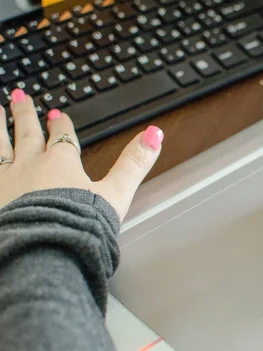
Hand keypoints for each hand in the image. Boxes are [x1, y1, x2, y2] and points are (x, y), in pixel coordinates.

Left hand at [0, 89, 162, 220]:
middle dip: (25, 115)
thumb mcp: (116, 193)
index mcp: (61, 164)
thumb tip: (154, 134)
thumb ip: (134, 163)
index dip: (61, 126)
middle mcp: (30, 166)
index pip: (62, 138)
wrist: (43, 249)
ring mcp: (4, 180)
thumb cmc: (78, 224)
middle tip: (19, 97)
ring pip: (0, 145)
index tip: (56, 115)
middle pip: (27, 134)